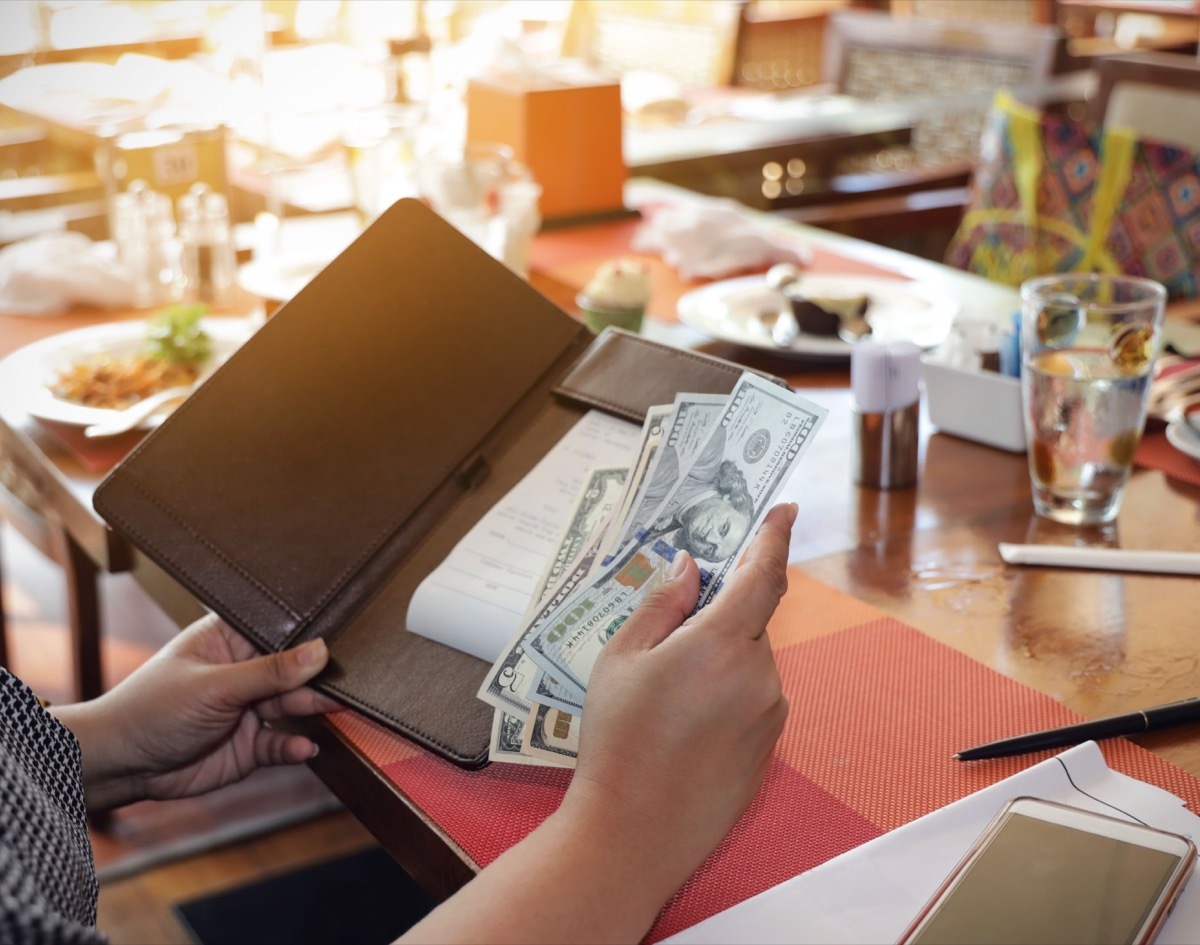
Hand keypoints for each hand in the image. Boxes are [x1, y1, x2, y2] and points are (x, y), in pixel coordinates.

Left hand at [52, 614, 341, 809]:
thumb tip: (319, 650)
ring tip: (333, 710)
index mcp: (229, 641)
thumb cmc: (151, 709)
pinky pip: (282, 742)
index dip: (307, 635)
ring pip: (294, 704)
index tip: (340, 639)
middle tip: (343, 682)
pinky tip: (305, 746)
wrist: (121, 765)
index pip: (278, 631)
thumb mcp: (215, 685)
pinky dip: (295, 746)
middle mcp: (243, 672)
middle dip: (317, 676)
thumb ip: (271, 671)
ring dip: (313, 708)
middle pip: (294, 669)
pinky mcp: (250, 745)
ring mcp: (248, 709)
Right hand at [402, 502, 794, 944]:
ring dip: (720, 660)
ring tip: (667, 699)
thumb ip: (662, 604)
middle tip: (670, 638)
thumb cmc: (617, 742)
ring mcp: (770, 715)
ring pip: (750, 662)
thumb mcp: (621, 659)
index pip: (762, 575)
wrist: (633, 833)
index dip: (774, 537)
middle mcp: (759, 676)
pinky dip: (727, 694)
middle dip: (719, 616)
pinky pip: (754, 699)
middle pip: (750, 621)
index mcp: (721, 644)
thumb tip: (690, 567)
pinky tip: (685, 727)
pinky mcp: (770, 749)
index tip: (785, 510)